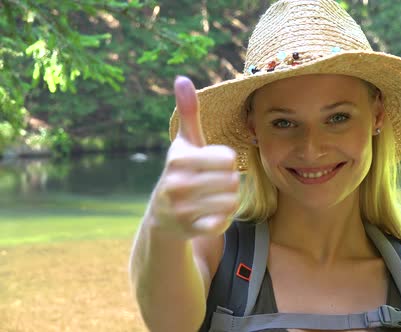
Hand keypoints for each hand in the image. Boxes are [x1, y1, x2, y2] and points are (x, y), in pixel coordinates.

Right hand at [147, 76, 238, 238]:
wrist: (161, 216)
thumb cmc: (181, 172)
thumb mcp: (184, 143)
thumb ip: (188, 113)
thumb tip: (182, 78)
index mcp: (179, 160)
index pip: (228, 158)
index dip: (228, 161)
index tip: (215, 164)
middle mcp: (176, 184)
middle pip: (233, 180)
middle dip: (231, 182)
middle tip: (217, 184)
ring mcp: (181, 209)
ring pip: (232, 201)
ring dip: (230, 200)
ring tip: (216, 198)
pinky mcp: (190, 230)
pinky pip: (223, 223)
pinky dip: (223, 219)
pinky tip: (212, 214)